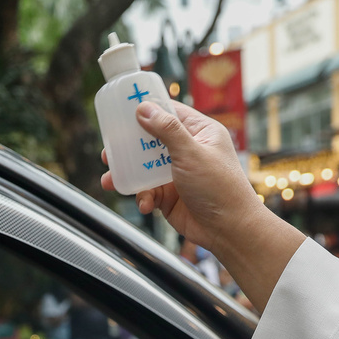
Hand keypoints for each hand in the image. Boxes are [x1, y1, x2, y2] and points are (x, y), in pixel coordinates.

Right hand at [100, 102, 261, 256]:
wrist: (229, 230)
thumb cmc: (219, 187)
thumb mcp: (191, 152)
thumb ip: (166, 130)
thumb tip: (144, 108)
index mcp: (200, 132)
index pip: (170, 113)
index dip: (147, 109)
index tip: (123, 108)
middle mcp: (188, 151)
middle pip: (151, 141)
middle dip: (129, 147)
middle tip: (110, 150)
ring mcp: (178, 174)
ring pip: (145, 169)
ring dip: (128, 175)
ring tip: (110, 179)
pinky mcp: (170, 196)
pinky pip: (148, 192)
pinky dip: (142, 197)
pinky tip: (144, 203)